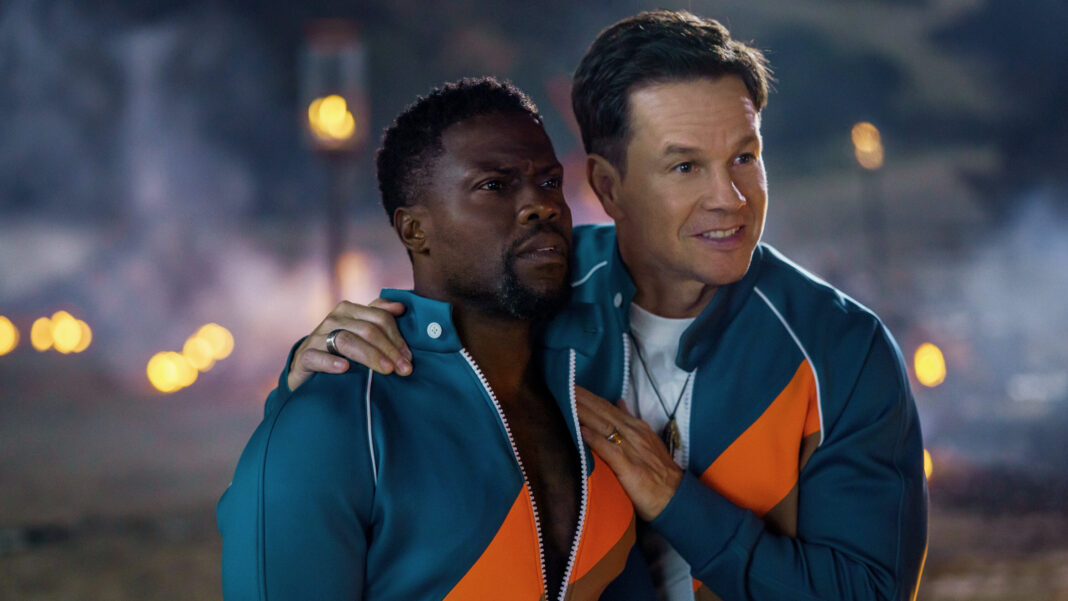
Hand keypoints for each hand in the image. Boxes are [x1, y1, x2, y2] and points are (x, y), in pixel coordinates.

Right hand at [287, 298, 410, 391]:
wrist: (306, 369)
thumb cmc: (338, 349)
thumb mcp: (359, 331)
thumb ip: (379, 316)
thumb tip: (401, 307)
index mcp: (348, 310)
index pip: (380, 318)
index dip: (397, 337)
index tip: (409, 358)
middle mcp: (333, 319)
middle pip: (367, 330)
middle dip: (389, 350)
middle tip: (404, 369)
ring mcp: (317, 337)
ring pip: (347, 341)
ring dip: (370, 356)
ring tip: (387, 370)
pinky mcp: (304, 356)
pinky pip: (317, 356)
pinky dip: (331, 362)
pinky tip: (345, 368)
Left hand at [576, 386, 682, 520]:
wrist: (674, 495)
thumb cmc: (658, 471)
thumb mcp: (646, 440)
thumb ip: (630, 422)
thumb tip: (618, 402)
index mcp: (635, 426)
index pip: (607, 407)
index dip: (588, 396)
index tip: (571, 386)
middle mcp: (633, 432)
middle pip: (602, 411)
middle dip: (582, 397)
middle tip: (563, 384)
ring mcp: (631, 448)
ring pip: (604, 424)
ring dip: (584, 412)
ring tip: (567, 400)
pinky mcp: (629, 467)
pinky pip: (610, 450)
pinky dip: (596, 439)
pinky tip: (582, 431)